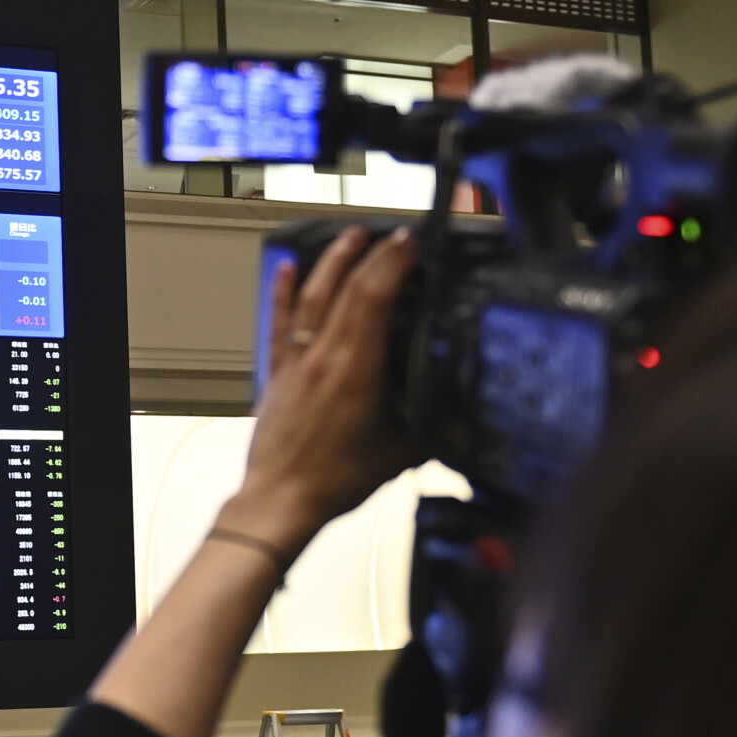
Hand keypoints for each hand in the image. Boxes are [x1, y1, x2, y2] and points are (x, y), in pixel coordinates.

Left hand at [224, 224, 420, 554]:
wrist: (281, 501)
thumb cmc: (333, 482)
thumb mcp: (400, 454)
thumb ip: (431, 424)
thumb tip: (458, 405)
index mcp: (357, 372)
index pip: (375, 299)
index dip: (395, 264)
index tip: (413, 244)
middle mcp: (324, 357)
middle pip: (349, 289)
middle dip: (375, 254)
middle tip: (397, 235)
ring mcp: (298, 361)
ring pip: (314, 296)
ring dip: (334, 261)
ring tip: (352, 236)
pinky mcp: (278, 372)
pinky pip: (281, 322)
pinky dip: (284, 291)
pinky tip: (287, 267)